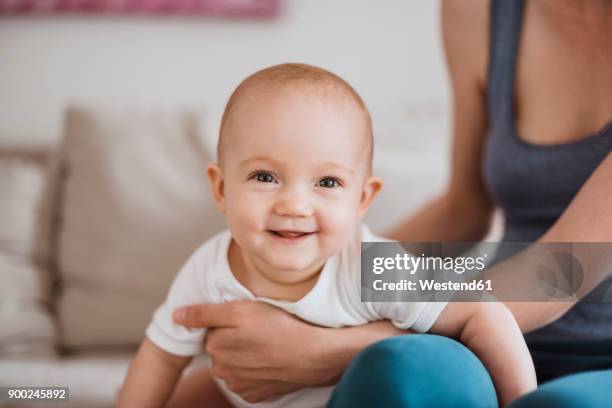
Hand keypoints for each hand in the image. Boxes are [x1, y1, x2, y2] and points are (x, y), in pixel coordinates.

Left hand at [173, 300, 403, 401]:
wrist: (314, 354)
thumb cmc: (279, 326)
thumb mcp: (240, 310)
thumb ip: (203, 313)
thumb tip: (175, 316)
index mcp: (215, 347)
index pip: (213, 329)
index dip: (231, 320)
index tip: (250, 319)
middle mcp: (222, 370)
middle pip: (222, 347)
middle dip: (236, 337)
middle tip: (261, 329)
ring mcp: (239, 385)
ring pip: (235, 362)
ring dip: (246, 353)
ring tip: (269, 343)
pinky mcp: (255, 394)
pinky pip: (248, 377)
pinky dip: (257, 369)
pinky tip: (272, 359)